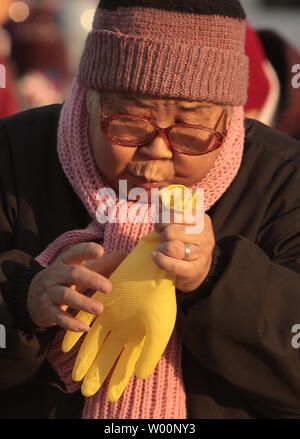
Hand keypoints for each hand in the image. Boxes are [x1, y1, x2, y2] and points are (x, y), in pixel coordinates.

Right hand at [27, 242, 126, 331]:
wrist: (32, 297)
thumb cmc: (66, 279)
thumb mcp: (80, 268)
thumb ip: (102, 263)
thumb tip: (126, 255)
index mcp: (66, 262)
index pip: (75, 252)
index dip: (86, 250)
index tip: (100, 251)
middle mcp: (56, 275)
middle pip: (72, 274)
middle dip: (91, 279)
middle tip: (109, 288)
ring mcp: (49, 293)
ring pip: (65, 296)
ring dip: (83, 302)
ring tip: (100, 310)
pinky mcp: (46, 311)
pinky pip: (58, 317)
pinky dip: (71, 323)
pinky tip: (84, 327)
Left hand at [62, 231, 176, 401]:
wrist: (154, 270)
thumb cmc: (160, 299)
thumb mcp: (160, 328)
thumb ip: (150, 352)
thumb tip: (140, 377)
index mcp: (136, 336)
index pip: (126, 363)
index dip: (119, 380)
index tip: (110, 397)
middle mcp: (121, 328)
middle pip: (107, 355)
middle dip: (97, 373)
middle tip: (86, 390)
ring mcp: (110, 316)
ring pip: (93, 342)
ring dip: (85, 358)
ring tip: (75, 376)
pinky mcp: (100, 302)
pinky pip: (84, 319)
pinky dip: (76, 333)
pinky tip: (66, 347)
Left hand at [152, 212, 214, 291]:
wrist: (198, 269)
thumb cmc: (185, 242)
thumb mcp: (183, 224)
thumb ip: (171, 210)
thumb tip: (160, 194)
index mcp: (201, 219)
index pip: (175, 214)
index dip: (162, 219)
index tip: (160, 226)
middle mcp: (204, 235)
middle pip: (170, 232)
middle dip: (161, 236)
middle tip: (163, 239)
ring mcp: (201, 254)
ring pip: (171, 247)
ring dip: (161, 248)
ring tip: (162, 249)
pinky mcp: (195, 270)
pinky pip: (172, 264)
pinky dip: (160, 260)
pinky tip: (155, 256)